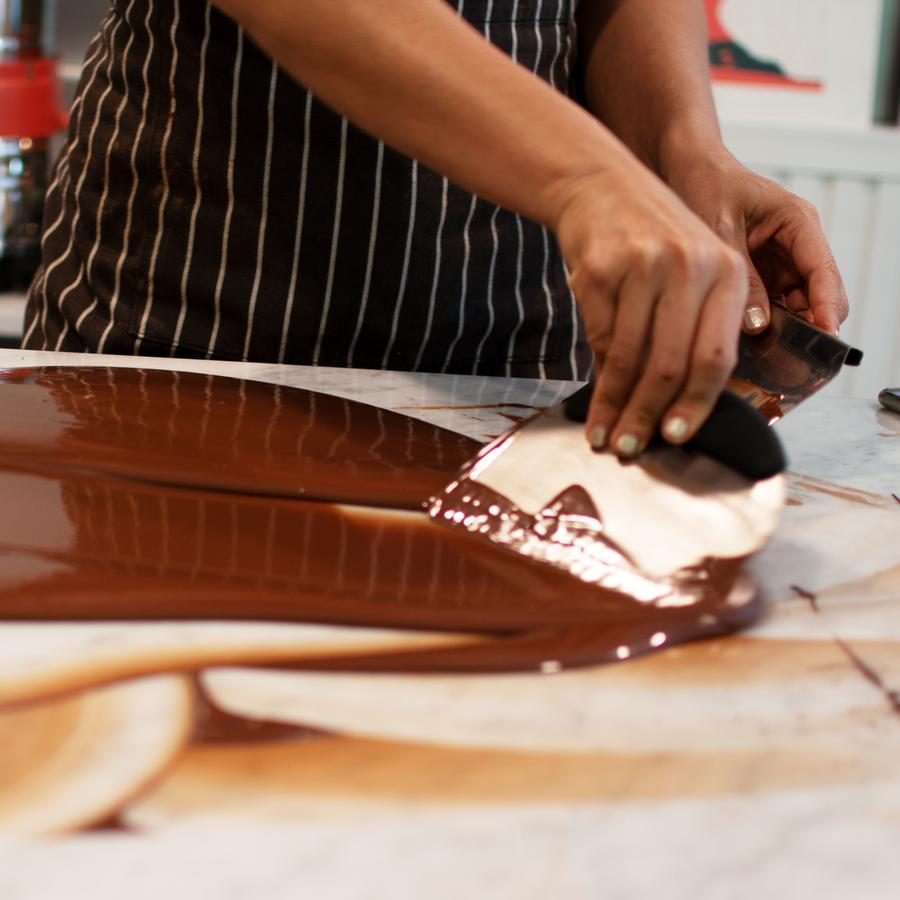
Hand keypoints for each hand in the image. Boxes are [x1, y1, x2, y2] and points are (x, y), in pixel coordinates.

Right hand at [552, 163, 748, 457]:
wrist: (599, 184)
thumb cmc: (649, 239)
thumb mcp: (688, 273)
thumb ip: (692, 331)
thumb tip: (676, 405)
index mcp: (727, 273)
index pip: (717, 356)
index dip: (695, 404)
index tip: (676, 436)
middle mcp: (690, 267)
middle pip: (672, 364)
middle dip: (648, 415)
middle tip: (631, 447)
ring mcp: (643, 266)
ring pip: (630, 357)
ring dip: (615, 404)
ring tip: (605, 433)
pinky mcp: (601, 268)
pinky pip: (599, 337)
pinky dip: (596, 373)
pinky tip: (594, 395)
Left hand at [664, 147, 848, 335]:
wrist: (686, 168)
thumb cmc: (705, 182)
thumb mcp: (719, 228)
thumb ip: (741, 276)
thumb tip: (758, 324)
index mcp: (797, 222)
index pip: (823, 271)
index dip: (826, 308)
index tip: (823, 337)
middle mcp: (796, 244)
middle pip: (818, 295)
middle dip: (808, 324)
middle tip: (785, 355)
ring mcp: (780, 261)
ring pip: (797, 307)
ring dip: (783, 328)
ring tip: (761, 350)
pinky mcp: (762, 275)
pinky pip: (772, 306)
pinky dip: (763, 323)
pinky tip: (744, 338)